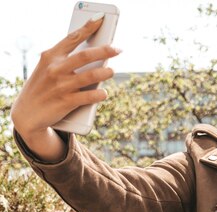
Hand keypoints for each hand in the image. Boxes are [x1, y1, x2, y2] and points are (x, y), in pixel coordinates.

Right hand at [10, 14, 120, 135]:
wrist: (27, 113)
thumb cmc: (42, 87)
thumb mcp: (47, 68)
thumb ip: (64, 60)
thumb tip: (93, 55)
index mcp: (50, 56)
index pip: (72, 38)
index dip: (88, 28)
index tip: (100, 20)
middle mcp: (55, 69)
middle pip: (85, 56)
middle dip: (104, 51)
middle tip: (117, 49)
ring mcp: (61, 85)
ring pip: (90, 76)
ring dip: (105, 73)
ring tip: (112, 71)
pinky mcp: (66, 102)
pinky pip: (89, 97)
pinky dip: (100, 94)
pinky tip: (104, 93)